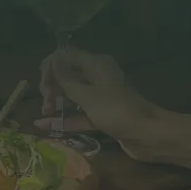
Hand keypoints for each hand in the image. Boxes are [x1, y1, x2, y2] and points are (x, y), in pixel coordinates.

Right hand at [36, 47, 159, 143]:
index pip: (66, 55)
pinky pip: (78, 113)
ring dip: (56, 102)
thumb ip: (66, 79)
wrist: (147, 134)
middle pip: (67, 75)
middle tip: (46, 102)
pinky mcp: (101, 115)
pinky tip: (45, 125)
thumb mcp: (87, 95)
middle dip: (52, 86)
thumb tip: (52, 61)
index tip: (43, 83)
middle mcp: (97, 77)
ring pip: (71, 95)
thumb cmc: (116, 111)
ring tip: (45, 114)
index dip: (50, 66)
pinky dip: (64, 118)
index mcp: (96, 65)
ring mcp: (99, 97)